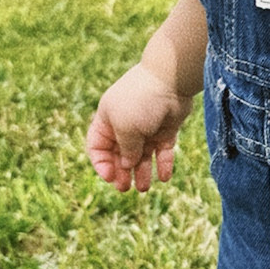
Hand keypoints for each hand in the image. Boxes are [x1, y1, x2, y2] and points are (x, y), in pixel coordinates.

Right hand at [86, 65, 193, 193]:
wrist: (171, 80)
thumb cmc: (141, 100)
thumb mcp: (125, 127)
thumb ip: (125, 150)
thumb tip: (127, 166)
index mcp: (107, 121)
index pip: (98, 147)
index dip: (101, 164)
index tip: (110, 176)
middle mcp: (125, 125)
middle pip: (120, 155)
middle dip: (122, 173)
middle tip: (126, 188)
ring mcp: (146, 128)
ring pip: (141, 156)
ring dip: (142, 173)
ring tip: (145, 188)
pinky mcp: (166, 130)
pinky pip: (162, 151)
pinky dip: (162, 164)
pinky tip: (163, 177)